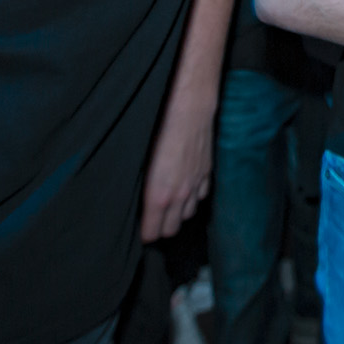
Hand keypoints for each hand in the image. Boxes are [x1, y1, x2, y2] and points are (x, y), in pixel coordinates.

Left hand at [139, 91, 215, 241]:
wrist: (188, 109)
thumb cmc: (158, 130)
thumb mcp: (140, 162)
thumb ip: (141, 188)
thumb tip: (136, 201)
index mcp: (159, 196)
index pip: (152, 232)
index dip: (144, 234)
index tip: (139, 230)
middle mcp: (179, 195)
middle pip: (172, 229)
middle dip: (161, 228)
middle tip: (152, 220)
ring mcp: (196, 185)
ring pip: (188, 214)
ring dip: (178, 213)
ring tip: (168, 205)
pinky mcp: (207, 173)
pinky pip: (201, 196)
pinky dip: (193, 197)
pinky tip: (185, 188)